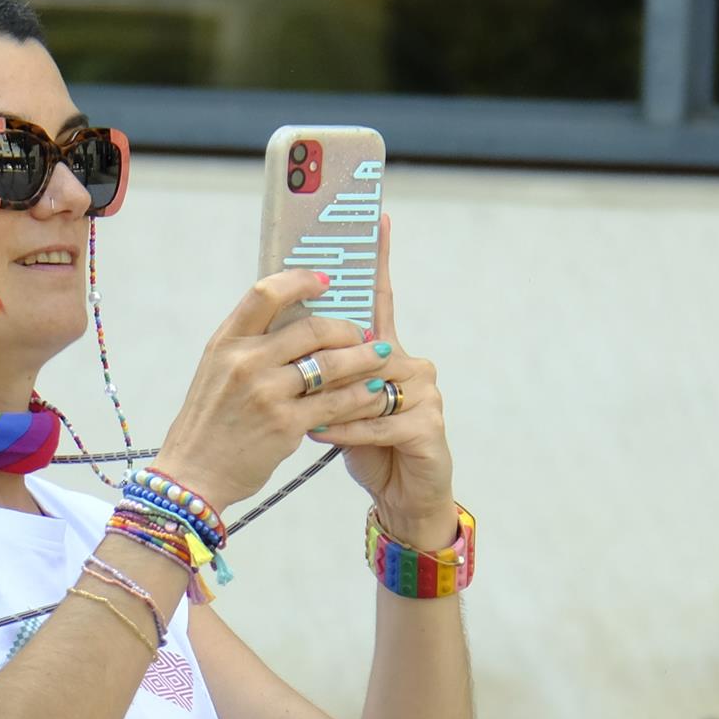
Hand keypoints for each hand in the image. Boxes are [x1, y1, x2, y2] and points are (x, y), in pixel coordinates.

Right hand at [151, 270, 397, 510]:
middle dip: (346, 328)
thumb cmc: (211, 421)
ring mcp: (265, 392)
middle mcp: (245, 361)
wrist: (193, 473)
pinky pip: (334, 403)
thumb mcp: (218, 371)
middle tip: (363, 332)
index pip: (266, 293)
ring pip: (330, 364)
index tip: (325, 281)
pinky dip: (359, 395)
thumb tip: (298, 323)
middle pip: (311, 328)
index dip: (300, 280)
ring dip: (362, 358)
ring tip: (380, 356)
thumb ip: (251, 346)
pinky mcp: (285, 424)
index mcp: (226, 342)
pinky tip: (373, 391)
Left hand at [304, 215, 457, 548]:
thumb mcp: (336, 402)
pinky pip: (379, 421)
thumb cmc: (364, 447)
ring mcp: (426, 394)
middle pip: (366, 346)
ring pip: (369, 385)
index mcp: (389, 352)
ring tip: (302, 418)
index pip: (380, 298)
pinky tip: (320, 436)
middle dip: (329, 360)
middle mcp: (412, 364)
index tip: (378, 218)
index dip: (379, 259)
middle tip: (293, 369)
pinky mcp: (430, 426)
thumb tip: (288, 330)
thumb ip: (324, 368)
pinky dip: (345, 431)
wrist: (403, 500)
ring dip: (331, 403)